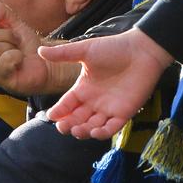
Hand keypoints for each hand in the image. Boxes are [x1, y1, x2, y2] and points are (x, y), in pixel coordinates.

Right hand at [0, 2, 55, 94]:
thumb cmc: (23, 41)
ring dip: (12, 46)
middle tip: (15, 41)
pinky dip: (17, 56)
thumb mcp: (11, 19)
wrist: (42, 58)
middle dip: (6, 35)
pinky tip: (19, 61)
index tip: (6, 30)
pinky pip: (6, 60)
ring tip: (17, 51)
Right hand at [39, 28, 174, 139]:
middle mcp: (94, 101)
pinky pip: (111, 128)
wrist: (142, 50)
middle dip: (68, 125)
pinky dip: (103, 133)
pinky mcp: (124, 113)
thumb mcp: (85, 50)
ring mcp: (108, 108)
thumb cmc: (115, 48)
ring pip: (92, 127)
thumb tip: (40, 51)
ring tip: (77, 130)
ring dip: (83, 131)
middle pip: (77, 119)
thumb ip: (63, 54)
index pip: (66, 105)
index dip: (59, 112)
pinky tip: (95, 132)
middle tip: (63, 127)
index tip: (51, 116)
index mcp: (83, 89)